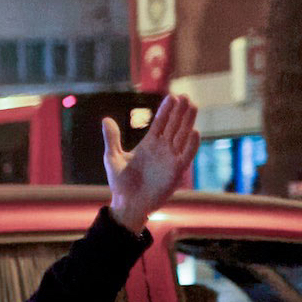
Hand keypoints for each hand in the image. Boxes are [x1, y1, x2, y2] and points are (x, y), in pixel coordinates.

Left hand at [104, 93, 199, 232]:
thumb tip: (106, 120)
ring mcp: (170, 158)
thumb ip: (112, 139)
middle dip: (180, 111)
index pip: (160, 123)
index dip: (167, 110)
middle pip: (174, 126)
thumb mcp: (112, 158)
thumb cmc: (120, 184)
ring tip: (193, 106)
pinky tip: (195, 131)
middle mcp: (162, 149)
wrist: (127, 204)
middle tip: (187, 96)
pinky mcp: (176, 171)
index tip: (173, 96)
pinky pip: (186, 155)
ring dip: (188, 122)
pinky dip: (191, 144)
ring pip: (182, 136)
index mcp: (149, 144)